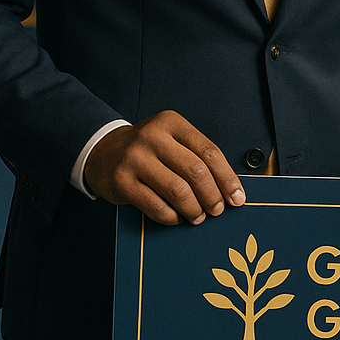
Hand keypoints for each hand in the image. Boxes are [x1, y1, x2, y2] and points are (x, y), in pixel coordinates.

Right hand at [84, 110, 245, 226]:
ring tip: (198, 216)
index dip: (227, 178)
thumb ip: (197, 157)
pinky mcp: (121, 181)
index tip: (237, 197)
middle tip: (217, 210)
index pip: (209, 151)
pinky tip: (176, 217)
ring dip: (194, 209)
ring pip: (177, 190)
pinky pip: (155, 205)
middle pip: (196, 171)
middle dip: (212, 196)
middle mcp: (152, 137)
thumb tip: (230, 189)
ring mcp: (135, 158)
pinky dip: (171, 216)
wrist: (103, 152)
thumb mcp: (172, 141)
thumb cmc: (148, 150)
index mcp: (171, 123)